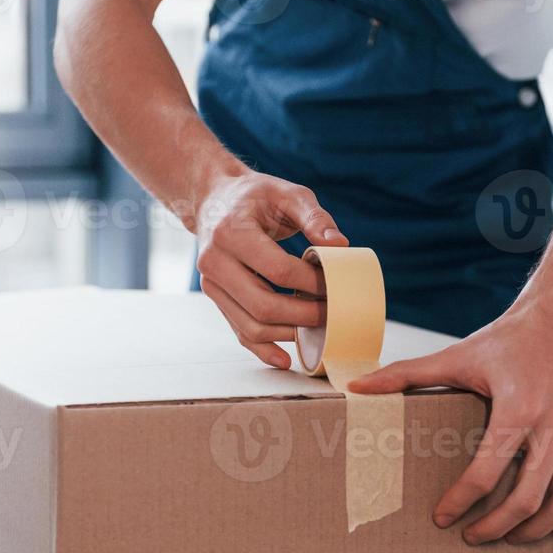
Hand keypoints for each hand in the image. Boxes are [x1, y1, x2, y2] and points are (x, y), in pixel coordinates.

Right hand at [195, 171, 348, 368]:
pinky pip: (238, 330)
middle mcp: (214, 261)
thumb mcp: (287, 193)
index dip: (311, 283)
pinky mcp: (216, 297)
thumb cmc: (255, 196)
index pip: (277, 270)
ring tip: (318, 328)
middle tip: (332, 312)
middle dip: (304, 315)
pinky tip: (286, 358)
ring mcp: (211, 283)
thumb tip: (341, 246)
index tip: (334, 284)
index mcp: (231, 232)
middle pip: (263, 305)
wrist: (214, 200)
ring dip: (289, 334)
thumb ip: (315, 217)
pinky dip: (263, 348)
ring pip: (251, 325)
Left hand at [348, 300, 552, 544]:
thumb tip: (358, 388)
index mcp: (517, 408)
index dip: (461, 502)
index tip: (444, 518)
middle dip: (497, 526)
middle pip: (528, 498)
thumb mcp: (460, 355)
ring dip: (537, 529)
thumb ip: (407, 374)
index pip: (486, 472)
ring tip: (512, 537)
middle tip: (474, 536)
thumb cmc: (512, 337)